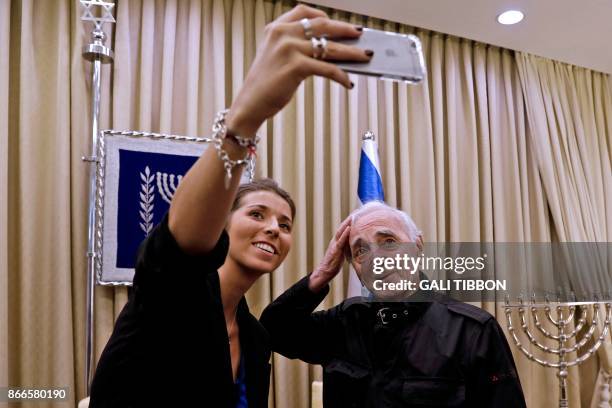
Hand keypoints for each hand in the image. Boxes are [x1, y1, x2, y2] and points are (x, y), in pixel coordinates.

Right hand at [226, 4, 371, 136]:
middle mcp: (282, 34)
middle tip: (360, 34)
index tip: (336, 22)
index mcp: (276, 28)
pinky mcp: (296, 66)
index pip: (304, 11)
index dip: (323, 15)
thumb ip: (295, 46)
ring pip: (330, 48)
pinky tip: (347, 81)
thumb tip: (330, 49)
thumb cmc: (264, 84)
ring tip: (365, 56)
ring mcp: (289, 49)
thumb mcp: (275, 56)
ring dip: (352, 52)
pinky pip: (328, 69)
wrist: (250, 103)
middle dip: (345, 30)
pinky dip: (341, 75)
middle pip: (323, 26)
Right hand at [309, 216, 351, 291]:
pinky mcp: (335, 250)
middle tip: (357, 211)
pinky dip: (344, 234)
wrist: (325, 271)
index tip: (357, 214)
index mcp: (338, 241)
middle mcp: (336, 241)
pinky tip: (349, 228)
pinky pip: (340, 241)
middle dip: (350, 219)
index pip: (345, 229)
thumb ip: (347, 246)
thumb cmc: (334, 263)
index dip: (350, 221)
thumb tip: (355, 243)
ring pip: (341, 232)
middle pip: (343, 227)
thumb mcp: (343, 252)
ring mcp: (335, 245)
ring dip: (347, 223)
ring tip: (353, 216)